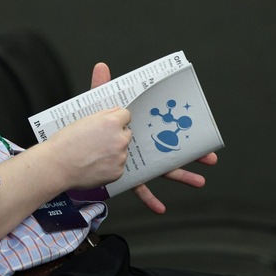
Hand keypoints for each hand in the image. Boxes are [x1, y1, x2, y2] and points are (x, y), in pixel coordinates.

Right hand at [47, 107, 131, 189]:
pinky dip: (109, 166)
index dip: (117, 120)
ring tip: (93, 155)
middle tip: (99, 142)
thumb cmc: (65, 143)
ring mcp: (120, 157)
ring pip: (122, 151)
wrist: (56, 166)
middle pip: (126, 133)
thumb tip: (116, 112)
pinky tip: (95, 165)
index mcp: (111, 123)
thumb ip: (103, 115)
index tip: (112, 124)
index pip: (126, 115)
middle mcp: (119, 139)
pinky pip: (118, 166)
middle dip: (116, 136)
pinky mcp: (117, 172)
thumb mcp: (83, 120)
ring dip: (113, 152)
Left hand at [90, 63, 217, 213]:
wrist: (64, 154)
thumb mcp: (96, 107)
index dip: (180, 126)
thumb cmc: (84, 129)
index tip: (196, 126)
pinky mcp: (126, 176)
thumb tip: (101, 66)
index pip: (163, 126)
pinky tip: (160, 209)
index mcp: (138, 129)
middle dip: (192, 153)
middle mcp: (141, 146)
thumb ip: (101, 87)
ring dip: (182, 176)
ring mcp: (135, 161)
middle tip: (211, 156)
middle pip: (170, 148)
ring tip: (200, 181)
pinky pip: (140, 189)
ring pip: (163, 169)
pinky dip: (149, 199)